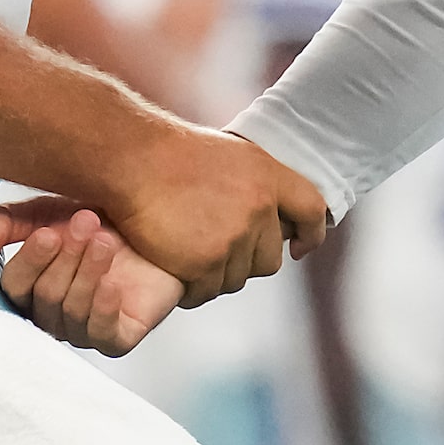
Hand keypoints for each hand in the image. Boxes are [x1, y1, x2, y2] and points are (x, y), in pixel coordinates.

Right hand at [0, 200, 181, 355]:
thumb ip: (9, 222)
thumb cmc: (97, 224)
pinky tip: (113, 281)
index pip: (14, 287)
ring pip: (72, 312)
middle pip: (44, 298)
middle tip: (86, 224)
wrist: (156, 231)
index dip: (29, 262)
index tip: (47, 232)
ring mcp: (83, 331)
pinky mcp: (116, 340)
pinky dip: (104, 305)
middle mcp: (52, 314)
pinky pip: (102, 334)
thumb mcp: (47, 212)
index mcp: (30, 288)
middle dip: (66, 258)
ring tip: (106, 242)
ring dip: (88, 272)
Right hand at [107, 126, 329, 305]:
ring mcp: (234, 238)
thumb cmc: (167, 153)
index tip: (299, 247)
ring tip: (185, 251)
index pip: (312, 210)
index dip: (311, 233)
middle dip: (245, 260)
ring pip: (235, 279)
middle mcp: (258, 208)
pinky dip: (190, 286)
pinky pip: (206, 291)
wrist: (131, 160)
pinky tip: (173, 266)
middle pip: (269, 259)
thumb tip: (264, 216)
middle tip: (213, 247)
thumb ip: (251, 186)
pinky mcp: (206, 263)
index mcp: (267, 176)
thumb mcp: (226, 156)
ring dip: (214, 274)